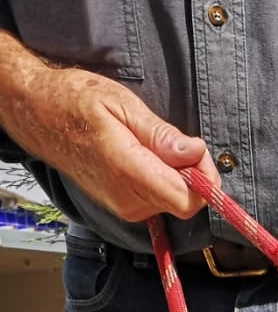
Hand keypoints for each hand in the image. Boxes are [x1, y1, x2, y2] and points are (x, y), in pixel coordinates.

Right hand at [0, 33, 215, 221]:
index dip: (203, 179)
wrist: (39, 116)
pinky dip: (163, 180)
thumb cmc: (77, 102)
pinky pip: (159, 200)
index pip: (186, 199)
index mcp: (127, 173)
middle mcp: (127, 200)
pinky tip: (146, 157)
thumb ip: (161, 135)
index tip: (198, 152)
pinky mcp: (124, 209)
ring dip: (176, 176)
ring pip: (173, 202)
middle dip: (192, 175)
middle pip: (184, 203)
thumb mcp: (122, 104)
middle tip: (176, 142)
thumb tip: (196, 152)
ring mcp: (125, 208)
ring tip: (152, 145)